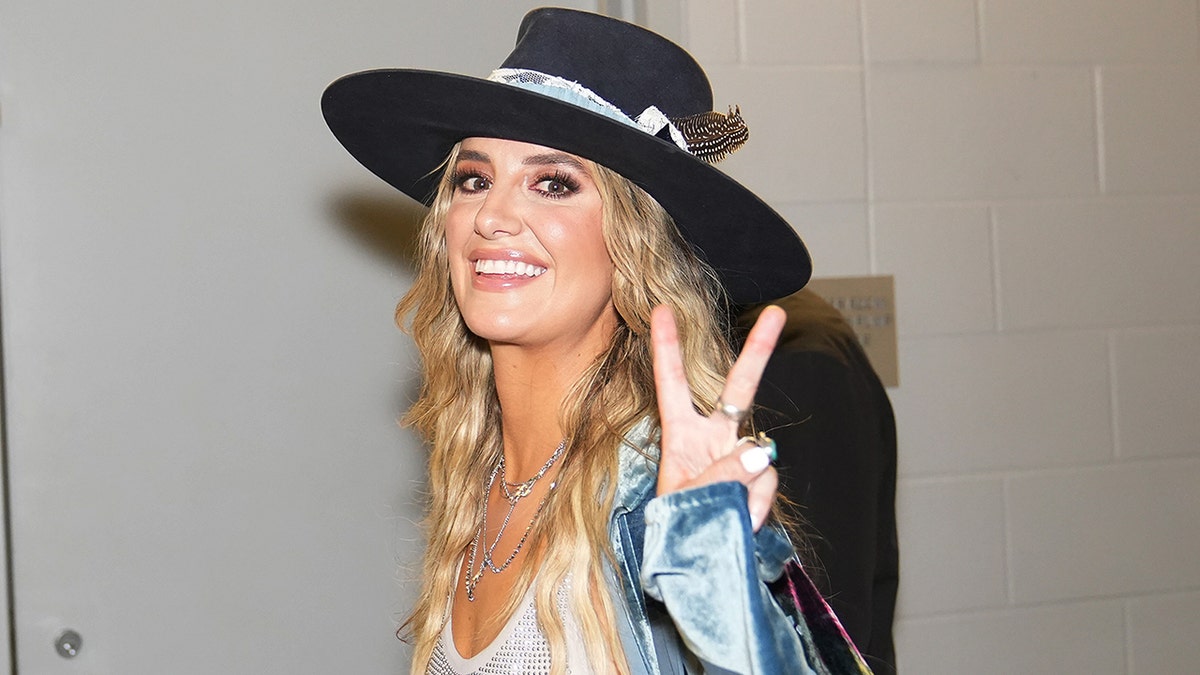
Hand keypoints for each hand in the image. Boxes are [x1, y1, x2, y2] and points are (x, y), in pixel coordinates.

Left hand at [650, 304, 785, 530]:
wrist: (701, 568)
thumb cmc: (678, 531)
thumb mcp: (683, 501)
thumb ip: (719, 475)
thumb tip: (759, 455)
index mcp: (681, 434)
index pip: (672, 383)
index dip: (667, 346)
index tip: (660, 309)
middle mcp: (713, 438)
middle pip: (739, 387)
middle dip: (759, 350)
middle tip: (777, 311)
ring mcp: (740, 460)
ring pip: (757, 453)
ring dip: (739, 487)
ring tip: (718, 513)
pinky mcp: (760, 482)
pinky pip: (765, 484)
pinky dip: (753, 506)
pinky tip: (740, 521)